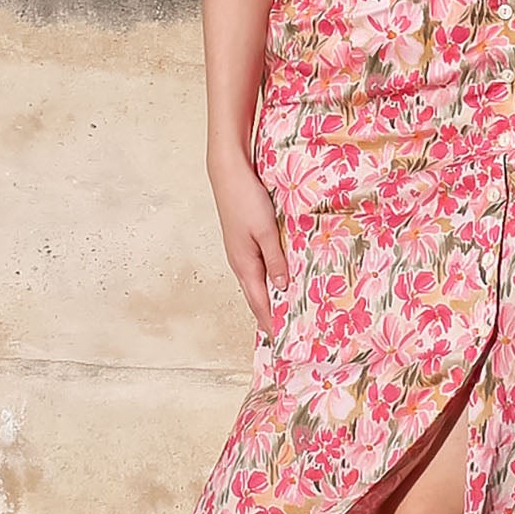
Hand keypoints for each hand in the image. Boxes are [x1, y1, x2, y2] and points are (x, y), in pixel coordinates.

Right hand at [208, 155, 287, 338]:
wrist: (228, 173)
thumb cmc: (246, 199)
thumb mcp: (266, 231)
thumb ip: (275, 260)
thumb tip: (281, 287)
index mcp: (244, 264)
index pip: (259, 302)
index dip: (270, 322)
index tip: (281, 340)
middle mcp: (240, 262)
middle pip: (256, 297)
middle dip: (270, 316)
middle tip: (286, 333)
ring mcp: (240, 253)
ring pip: (257, 283)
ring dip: (270, 298)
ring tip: (285, 312)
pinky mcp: (243, 242)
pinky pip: (258, 269)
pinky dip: (268, 280)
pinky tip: (279, 281)